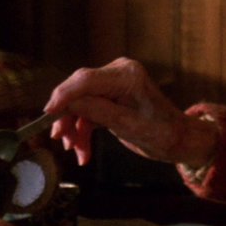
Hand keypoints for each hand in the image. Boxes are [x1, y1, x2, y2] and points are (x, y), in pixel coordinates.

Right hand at [43, 57, 217, 167]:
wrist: (178, 140)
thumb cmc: (161, 132)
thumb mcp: (127, 125)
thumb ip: (96, 111)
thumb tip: (65, 105)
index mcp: (126, 75)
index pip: (85, 80)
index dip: (63, 96)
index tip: (47, 114)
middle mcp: (118, 73)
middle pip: (78, 90)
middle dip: (68, 117)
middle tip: (61, 140)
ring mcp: (113, 84)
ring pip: (80, 103)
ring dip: (76, 129)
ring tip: (77, 152)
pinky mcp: (110, 96)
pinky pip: (88, 111)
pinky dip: (84, 130)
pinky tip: (84, 151)